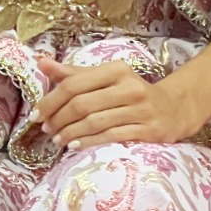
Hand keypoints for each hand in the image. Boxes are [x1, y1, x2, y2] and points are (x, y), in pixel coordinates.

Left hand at [31, 58, 197, 150]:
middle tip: (45, 129)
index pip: (74, 84)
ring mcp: (142, 110)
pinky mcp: (150, 131)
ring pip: (96, 122)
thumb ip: (74, 74)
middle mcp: (130, 87)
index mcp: (116, 70)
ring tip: (57, 140)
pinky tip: (76, 147)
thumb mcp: (106, 78)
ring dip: (71, 133)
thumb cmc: (131, 93)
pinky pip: (113, 137)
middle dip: (59, 119)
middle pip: (83, 104)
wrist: (175, 109)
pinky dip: (91, 142)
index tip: (36, 114)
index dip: (51, 100)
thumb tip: (41, 62)